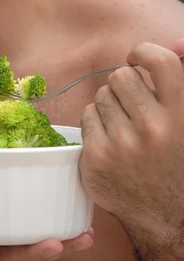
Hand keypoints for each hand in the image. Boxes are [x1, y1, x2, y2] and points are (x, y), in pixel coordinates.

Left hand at [80, 40, 183, 233]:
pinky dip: (96, 124)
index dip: (144, 52)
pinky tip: (110, 140)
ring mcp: (121, 145)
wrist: (166, 216)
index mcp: (182, 117)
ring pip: (101, 96)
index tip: (137, 58)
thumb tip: (176, 44)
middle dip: (124, 84)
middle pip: (121, 76)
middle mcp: (153, 130)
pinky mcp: (95, 159)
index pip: (160, 62)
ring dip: (110, 104)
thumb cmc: (177, 161)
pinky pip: (86, 117)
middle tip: (132, 103)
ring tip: (124, 126)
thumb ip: (180, 81)